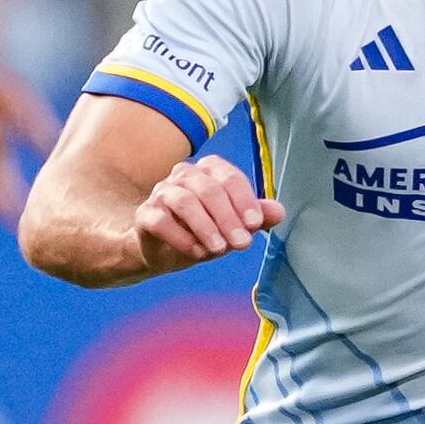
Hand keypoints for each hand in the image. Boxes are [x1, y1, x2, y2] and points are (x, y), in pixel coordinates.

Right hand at [131, 154, 282, 275]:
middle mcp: (184, 175)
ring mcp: (162, 192)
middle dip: (228, 218)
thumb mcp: (234, 225)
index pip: (230, 177)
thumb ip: (256, 217)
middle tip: (242, 243)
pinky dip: (180, 238)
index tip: (255, 224)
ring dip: (206, 227)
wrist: (164, 250)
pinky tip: (195, 253)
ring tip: (219, 250)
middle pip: (208, 189)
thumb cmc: (203, 231)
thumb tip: (279, 212)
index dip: (245, 200)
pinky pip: (160, 221)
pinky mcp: (145, 214)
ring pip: (184, 202)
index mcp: (209, 170)